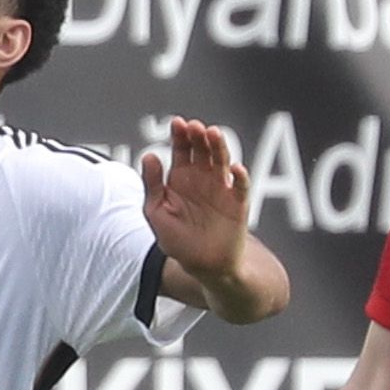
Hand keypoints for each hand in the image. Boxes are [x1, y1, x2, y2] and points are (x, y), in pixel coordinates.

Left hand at [140, 117, 248, 279]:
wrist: (202, 266)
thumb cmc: (177, 240)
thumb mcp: (156, 213)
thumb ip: (152, 185)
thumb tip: (148, 155)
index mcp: (181, 177)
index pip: (181, 149)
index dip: (180, 135)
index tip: (177, 123)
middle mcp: (203, 178)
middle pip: (202, 149)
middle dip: (199, 136)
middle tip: (195, 126)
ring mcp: (221, 189)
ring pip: (222, 161)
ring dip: (219, 147)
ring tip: (213, 134)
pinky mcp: (238, 204)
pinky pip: (241, 187)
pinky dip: (240, 177)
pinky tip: (235, 169)